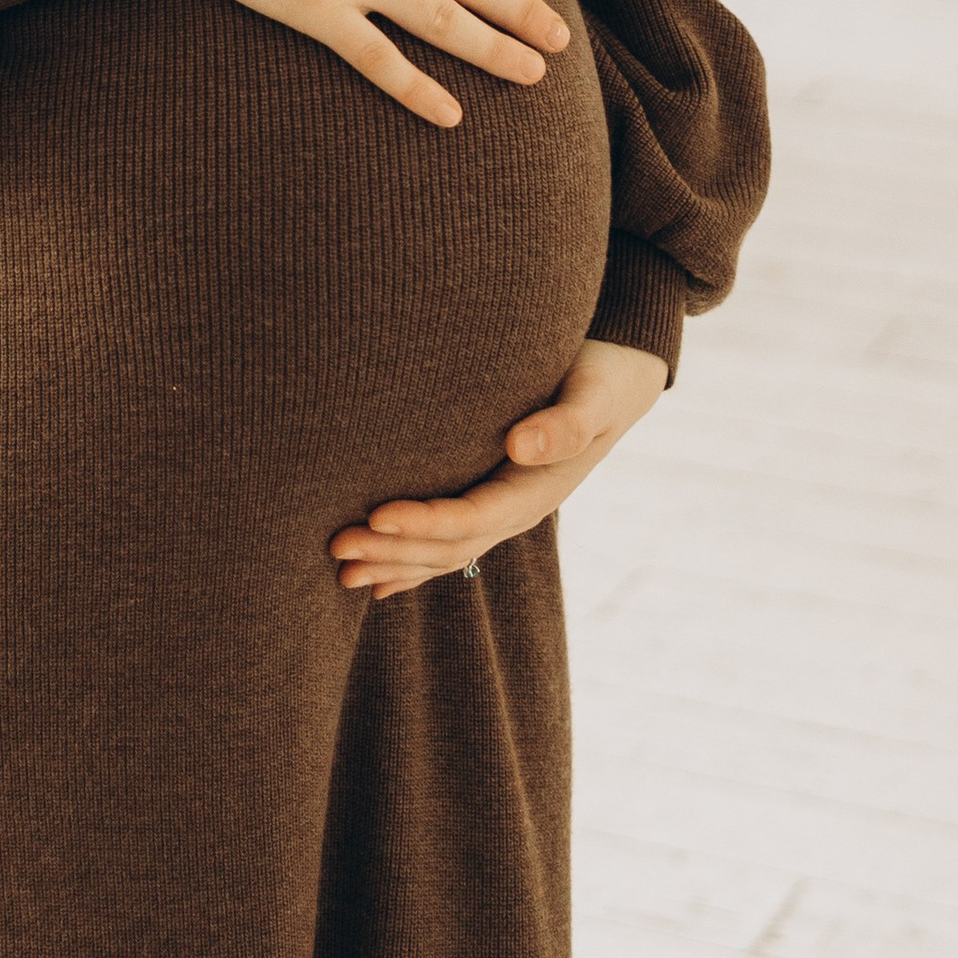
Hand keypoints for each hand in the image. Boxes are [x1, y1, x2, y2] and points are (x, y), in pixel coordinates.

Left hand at [328, 338, 667, 596]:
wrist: (622, 379)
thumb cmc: (604, 375)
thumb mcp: (595, 392)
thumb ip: (566, 422)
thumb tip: (520, 447)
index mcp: (537, 489)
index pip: (471, 517)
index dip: (423, 521)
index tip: (374, 514)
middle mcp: (518, 509)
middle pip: (447, 544)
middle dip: (392, 550)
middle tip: (335, 544)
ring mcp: (506, 510)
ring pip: (443, 551)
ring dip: (393, 562)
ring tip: (341, 570)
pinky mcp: (494, 499)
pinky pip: (450, 543)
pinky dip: (413, 565)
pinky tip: (380, 582)